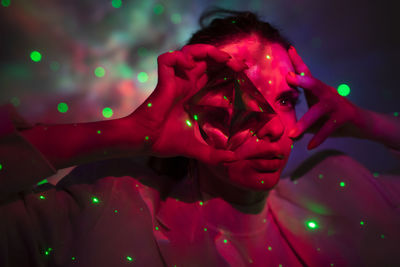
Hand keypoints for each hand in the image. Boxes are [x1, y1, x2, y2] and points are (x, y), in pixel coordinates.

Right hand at [132, 44, 246, 164]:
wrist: (146, 142)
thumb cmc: (165, 142)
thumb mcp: (196, 149)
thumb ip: (214, 155)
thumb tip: (233, 159)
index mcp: (193, 93)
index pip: (212, 72)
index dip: (227, 67)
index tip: (244, 70)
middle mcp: (185, 83)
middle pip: (205, 58)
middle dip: (224, 57)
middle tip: (241, 66)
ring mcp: (174, 80)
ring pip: (189, 51)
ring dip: (207, 51)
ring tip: (223, 60)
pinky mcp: (163, 81)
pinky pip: (167, 59)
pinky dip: (179, 58)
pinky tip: (190, 67)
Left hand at [286, 46, 363, 149]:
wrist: (362, 123)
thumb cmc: (332, 116)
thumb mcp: (314, 112)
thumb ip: (299, 114)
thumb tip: (279, 121)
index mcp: (318, 90)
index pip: (307, 74)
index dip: (298, 62)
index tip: (289, 49)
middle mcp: (327, 93)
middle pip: (315, 84)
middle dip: (303, 80)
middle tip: (288, 77)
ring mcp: (337, 104)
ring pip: (318, 111)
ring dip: (304, 123)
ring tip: (292, 134)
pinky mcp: (345, 117)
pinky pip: (329, 128)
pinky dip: (319, 138)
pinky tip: (310, 146)